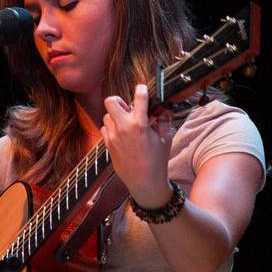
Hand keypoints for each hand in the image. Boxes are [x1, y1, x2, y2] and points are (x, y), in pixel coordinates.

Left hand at [100, 84, 172, 206]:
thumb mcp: (166, 140)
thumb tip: (163, 111)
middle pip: (110, 101)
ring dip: (115, 116)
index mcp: (140, 124)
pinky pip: (105, 129)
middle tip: (126, 107)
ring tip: (125, 123)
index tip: (141, 88)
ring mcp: (113, 136)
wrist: (144, 183)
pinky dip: (111, 128)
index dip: (141, 89)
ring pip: (106, 116)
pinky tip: (120, 134)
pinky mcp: (108, 145)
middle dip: (117, 101)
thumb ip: (164, 122)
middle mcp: (123, 127)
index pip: (139, 98)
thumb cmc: (157, 162)